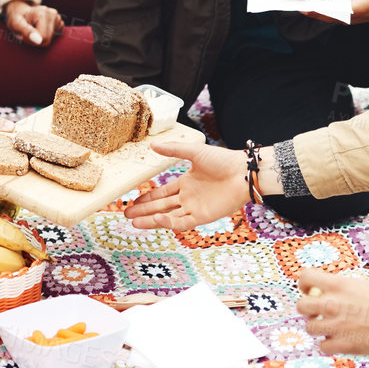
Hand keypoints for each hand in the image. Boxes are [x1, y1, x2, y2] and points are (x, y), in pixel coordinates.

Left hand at [4, 0, 62, 46]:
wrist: (21, 11)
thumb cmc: (16, 18)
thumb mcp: (15, 24)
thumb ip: (26, 31)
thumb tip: (38, 41)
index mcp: (43, 13)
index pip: (43, 38)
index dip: (32, 40)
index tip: (24, 34)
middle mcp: (53, 13)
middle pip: (48, 39)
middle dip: (36, 41)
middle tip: (28, 33)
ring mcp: (57, 17)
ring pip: (51, 39)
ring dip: (41, 39)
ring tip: (33, 30)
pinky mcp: (59, 22)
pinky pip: (54, 36)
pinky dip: (47, 36)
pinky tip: (40, 29)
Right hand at [124, 139, 248, 229]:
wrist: (242, 172)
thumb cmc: (222, 160)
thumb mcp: (194, 152)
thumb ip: (173, 150)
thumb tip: (152, 145)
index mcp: (186, 183)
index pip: (162, 193)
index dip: (147, 197)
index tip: (133, 200)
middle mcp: (188, 197)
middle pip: (161, 206)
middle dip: (143, 211)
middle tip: (126, 213)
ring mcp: (195, 208)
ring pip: (168, 216)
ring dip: (151, 220)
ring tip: (133, 222)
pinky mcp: (203, 216)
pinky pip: (182, 222)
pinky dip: (168, 222)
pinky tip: (155, 219)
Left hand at [296, 268, 368, 355]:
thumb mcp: (361, 285)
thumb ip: (341, 290)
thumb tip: (325, 294)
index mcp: (338, 285)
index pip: (305, 277)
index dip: (304, 285)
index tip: (309, 291)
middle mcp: (332, 304)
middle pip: (301, 306)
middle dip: (307, 309)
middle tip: (318, 313)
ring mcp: (336, 325)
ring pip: (309, 328)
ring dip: (318, 328)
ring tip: (332, 328)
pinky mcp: (344, 345)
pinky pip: (323, 347)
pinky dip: (329, 345)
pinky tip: (340, 341)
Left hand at [302, 0, 368, 24]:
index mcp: (351, 10)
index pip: (328, 10)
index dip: (313, 6)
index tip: (300, 2)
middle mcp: (346, 18)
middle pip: (323, 14)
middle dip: (309, 6)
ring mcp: (345, 19)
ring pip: (325, 15)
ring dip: (314, 6)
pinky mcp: (344, 17)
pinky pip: (329, 13)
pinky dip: (321, 6)